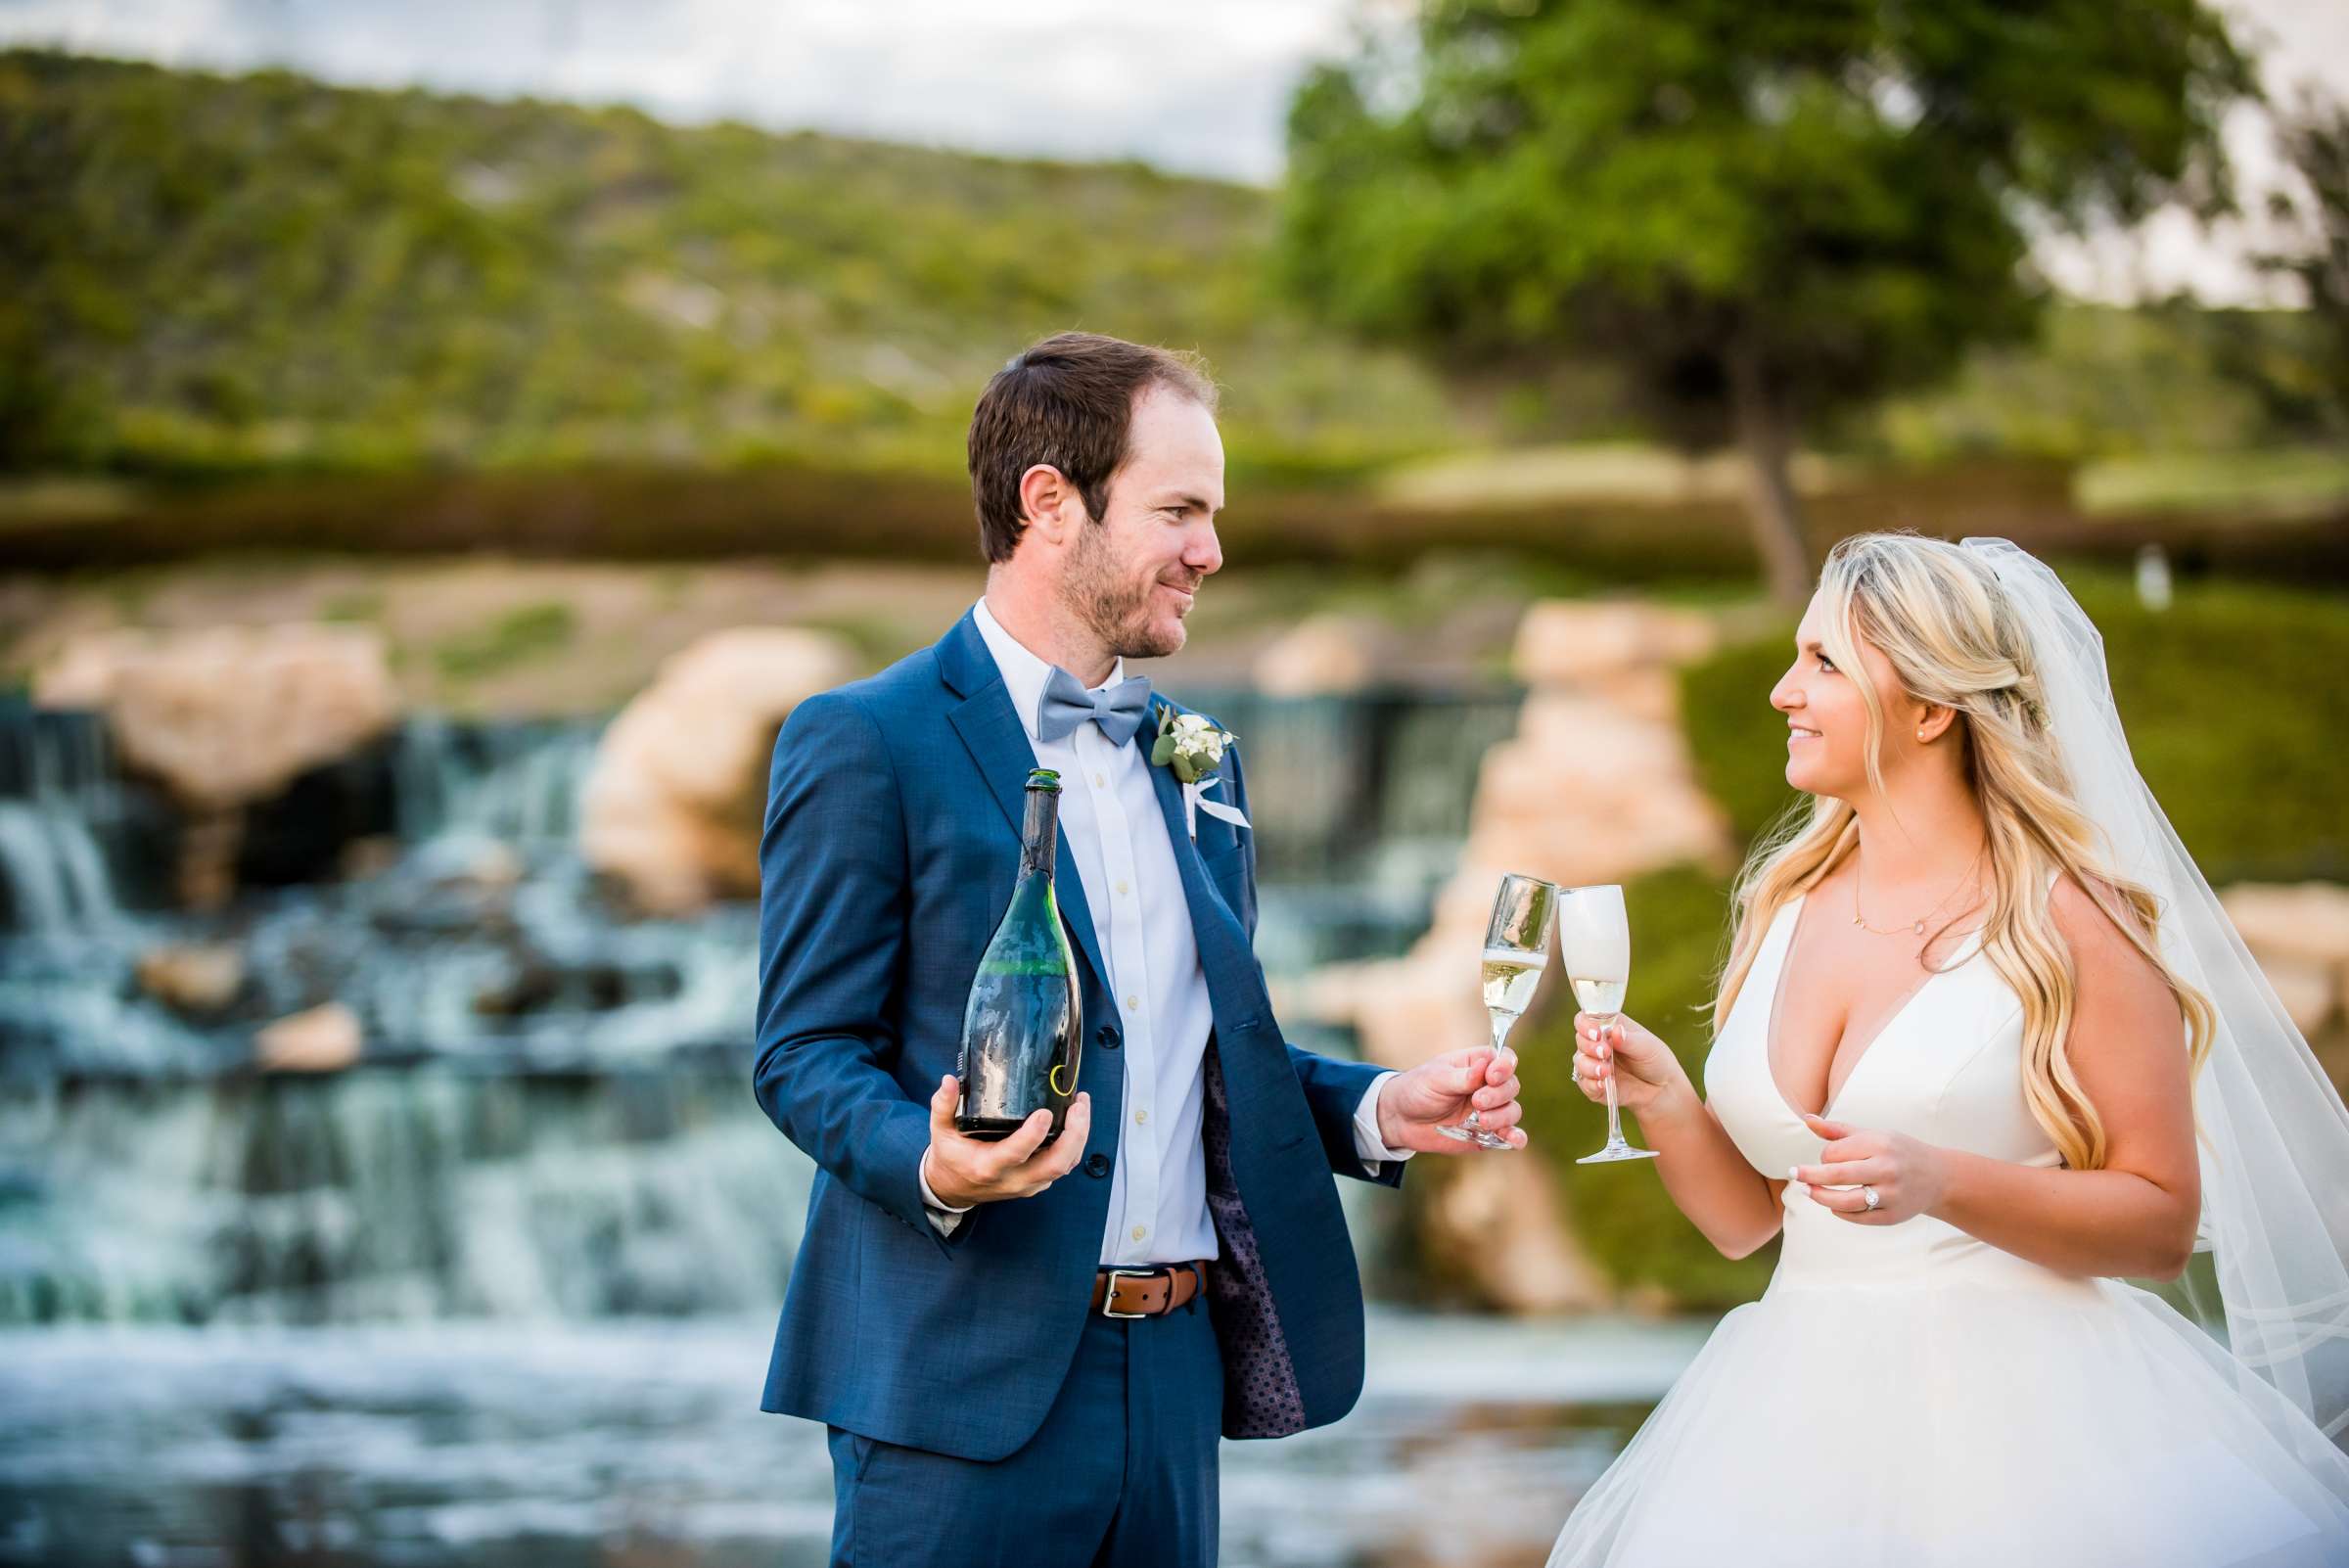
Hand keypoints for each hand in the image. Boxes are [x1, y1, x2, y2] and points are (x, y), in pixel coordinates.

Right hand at [921, 1074, 1091, 1207]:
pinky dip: (1074, 1145)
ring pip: (1064, 1167)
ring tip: (1081, 1107)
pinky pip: (1063, 1167)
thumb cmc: (950, 1157)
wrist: (953, 1189)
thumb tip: (949, 1081)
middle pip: (1054, 1165)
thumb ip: (943, 1106)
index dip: (1033, 1135)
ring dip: (1079, 1138)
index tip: (1045, 1112)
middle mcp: (1012, 1179)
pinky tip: (1076, 1121)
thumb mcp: (940, 1131)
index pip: (1016, 1154)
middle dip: (1073, 1135)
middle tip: (1078, 1106)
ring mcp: (1028, 1184)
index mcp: (987, 1166)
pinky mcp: (1037, 1183)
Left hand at [1377, 1046, 1525, 1152]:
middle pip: (1511, 1086)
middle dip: (1499, 1094)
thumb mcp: (1436, 1078)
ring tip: (1481, 1121)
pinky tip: (1514, 1139)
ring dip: (1502, 1116)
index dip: (1504, 1066)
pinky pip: (1509, 1135)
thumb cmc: (1418, 1089)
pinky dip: (1516, 1137)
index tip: (1492, 1076)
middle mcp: (1488, 1086)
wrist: (1401, 1120)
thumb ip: (1463, 1076)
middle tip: (1477, 1101)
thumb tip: (1486, 1064)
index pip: (1503, 1059)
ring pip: (1512, 1110)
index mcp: (1477, 1064)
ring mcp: (1490, 1110)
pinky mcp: (1487, 1133)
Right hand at [1570, 1012, 1688, 1116]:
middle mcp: (1597, 1043)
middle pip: (1580, 1040)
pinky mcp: (1594, 1084)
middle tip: (1605, 1052)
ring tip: (1606, 1071)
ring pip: (1579, 1062)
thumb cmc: (1655, 1060)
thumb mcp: (1647, 1047)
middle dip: (1589, 1046)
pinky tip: (1603, 1085)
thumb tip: (1616, 1031)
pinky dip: (1591, 1084)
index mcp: (1608, 1026)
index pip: (1585, 1019)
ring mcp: (1594, 1064)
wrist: (1662, 1089)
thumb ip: (1629, 1040)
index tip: (1597, 1034)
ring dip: (1589, 1066)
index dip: (1586, 1025)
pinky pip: (1584, 1084)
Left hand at [1788, 1111, 1947, 1223]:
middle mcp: (1887, 1169)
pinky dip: (1842, 1212)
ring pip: (1847, 1201)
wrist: (1939, 1177)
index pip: (1836, 1153)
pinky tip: (1833, 1206)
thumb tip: (1806, 1118)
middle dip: (1810, 1176)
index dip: (1825, 1157)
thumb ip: (1837, 1130)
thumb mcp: (1872, 1135)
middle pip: (1838, 1176)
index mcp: (1879, 1145)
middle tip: (1793, 1174)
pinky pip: (1860, 1218)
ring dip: (1822, 1197)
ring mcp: (1891, 1195)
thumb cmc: (1897, 1151)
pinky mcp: (1893, 1215)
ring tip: (1808, 1192)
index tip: (1828, 1158)